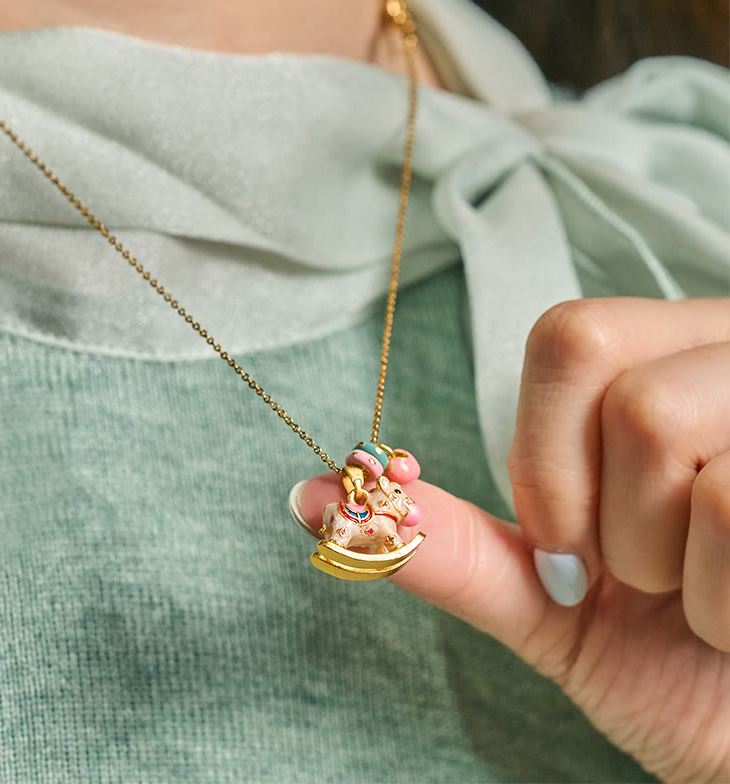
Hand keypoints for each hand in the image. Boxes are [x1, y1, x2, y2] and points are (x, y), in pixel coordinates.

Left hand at [293, 297, 729, 782]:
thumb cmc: (667, 665)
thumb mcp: (548, 602)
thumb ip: (446, 545)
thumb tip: (314, 497)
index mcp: (666, 369)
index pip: (568, 337)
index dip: (546, 455)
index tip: (568, 543)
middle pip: (621, 394)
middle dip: (610, 520)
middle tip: (649, 576)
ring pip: (671, 439)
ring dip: (669, 566)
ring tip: (708, 597)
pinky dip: (723, 602)